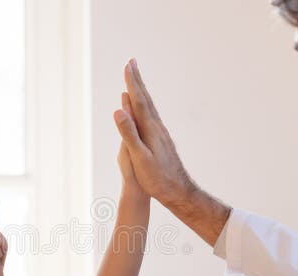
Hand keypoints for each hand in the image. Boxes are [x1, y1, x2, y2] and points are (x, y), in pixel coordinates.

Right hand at [113, 59, 195, 207]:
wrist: (179, 191)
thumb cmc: (157, 178)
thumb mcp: (139, 157)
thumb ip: (129, 133)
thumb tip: (118, 110)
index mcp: (150, 129)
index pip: (139, 101)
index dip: (132, 83)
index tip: (128, 65)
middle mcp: (157, 127)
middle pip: (146, 99)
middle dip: (137, 81)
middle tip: (132, 62)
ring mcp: (160, 134)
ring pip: (149, 107)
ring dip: (141, 92)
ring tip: (135, 82)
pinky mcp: (161, 141)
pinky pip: (150, 117)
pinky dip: (144, 107)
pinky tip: (144, 110)